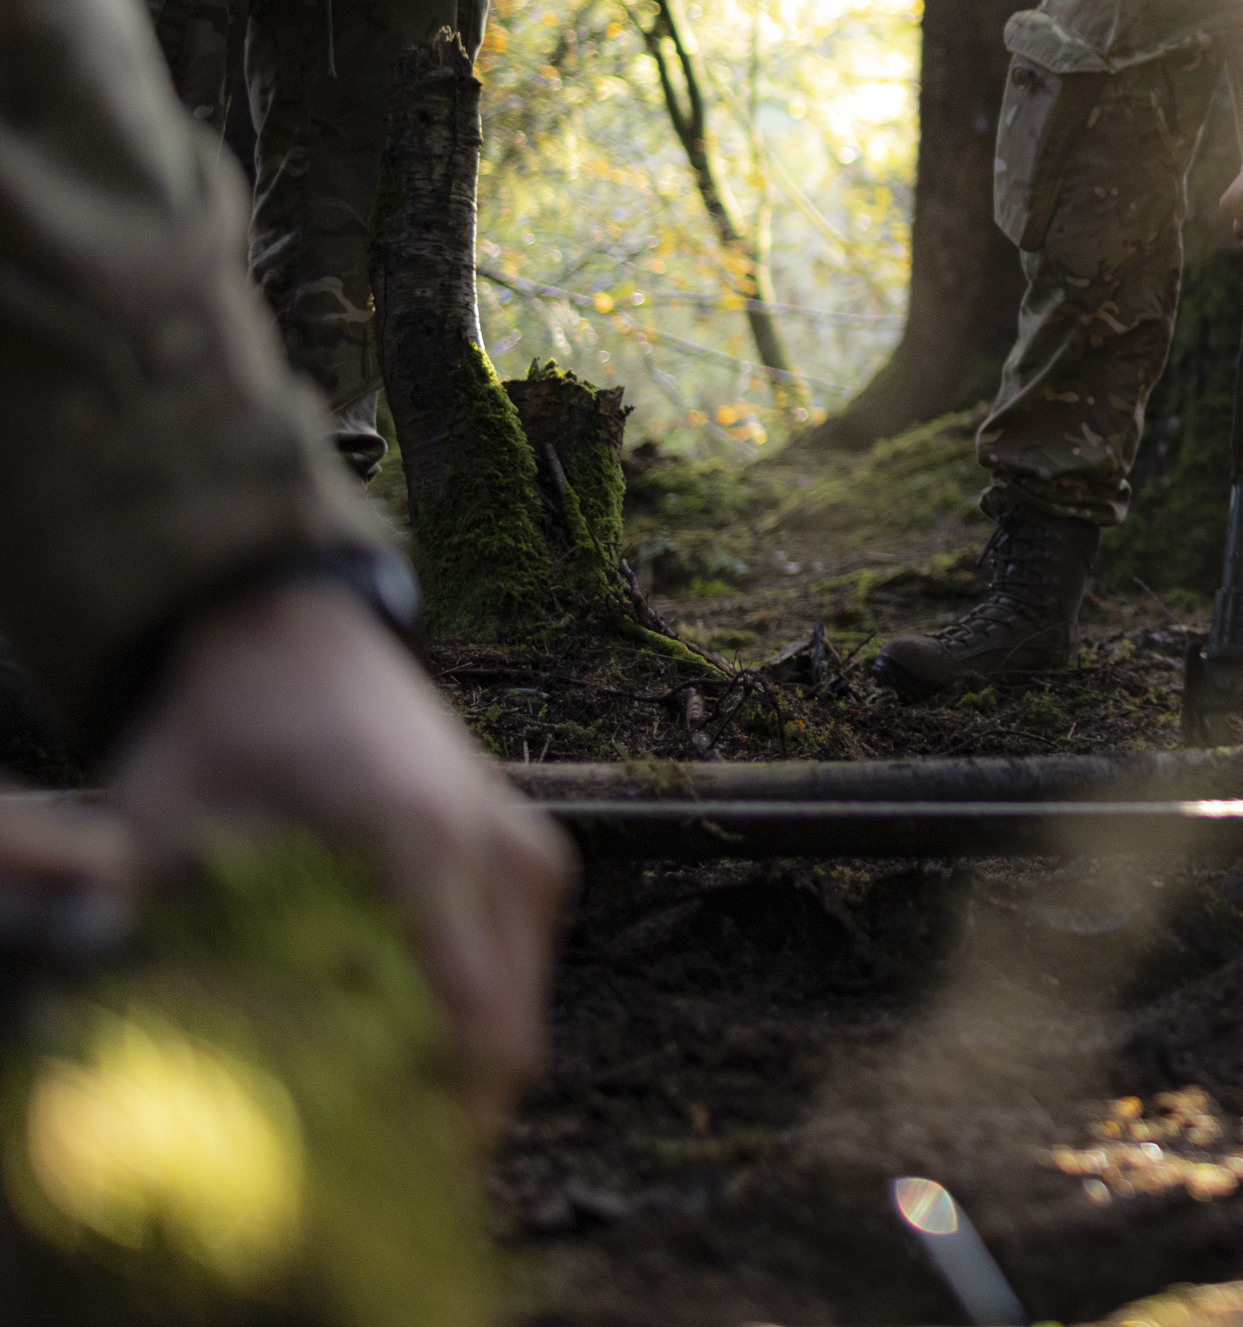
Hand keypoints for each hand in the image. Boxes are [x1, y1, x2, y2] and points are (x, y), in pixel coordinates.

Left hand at [111, 580, 574, 1135]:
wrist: (292, 633)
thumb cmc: (225, 722)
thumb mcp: (164, 820)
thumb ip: (159, 927)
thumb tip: (146, 1044)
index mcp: (421, 839)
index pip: (466, 1019)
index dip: (424, 1121)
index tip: (361, 1173)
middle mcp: (497, 850)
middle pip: (506, 1040)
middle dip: (436, 1121)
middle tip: (348, 1167)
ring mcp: (527, 854)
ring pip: (520, 1020)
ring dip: (454, 1079)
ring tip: (363, 1112)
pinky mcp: (530, 861)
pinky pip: (517, 979)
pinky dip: (467, 1029)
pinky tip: (388, 1042)